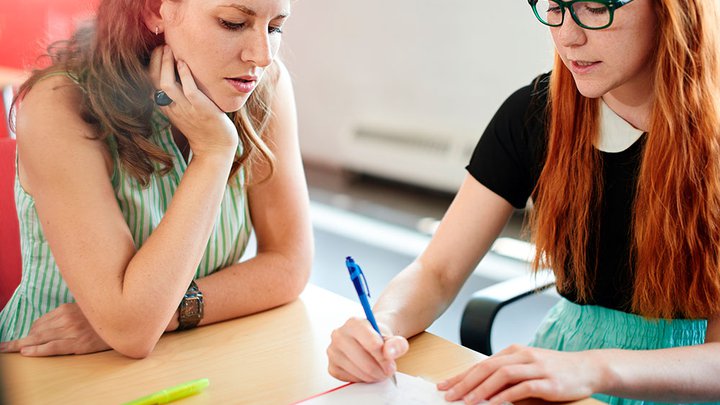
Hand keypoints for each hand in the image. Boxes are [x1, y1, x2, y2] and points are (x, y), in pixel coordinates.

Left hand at [0, 303, 109, 355]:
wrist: (125, 322)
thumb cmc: (104, 318)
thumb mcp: (85, 310)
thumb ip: (69, 314)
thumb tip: (52, 324)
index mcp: (67, 308)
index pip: (41, 321)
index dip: (30, 332)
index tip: (21, 339)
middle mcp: (67, 318)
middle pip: (37, 330)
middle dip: (19, 340)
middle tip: (3, 347)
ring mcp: (72, 330)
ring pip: (40, 338)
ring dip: (22, 345)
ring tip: (7, 350)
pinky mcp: (77, 343)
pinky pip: (51, 347)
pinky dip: (36, 350)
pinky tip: (25, 352)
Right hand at [149, 45, 238, 157]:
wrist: (216, 149)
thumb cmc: (203, 128)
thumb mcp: (185, 112)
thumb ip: (178, 98)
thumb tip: (177, 77)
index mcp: (167, 108)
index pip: (151, 83)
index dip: (152, 65)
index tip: (159, 51)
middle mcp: (173, 108)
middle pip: (155, 81)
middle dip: (157, 61)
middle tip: (164, 46)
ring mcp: (186, 109)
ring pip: (166, 84)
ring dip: (166, 64)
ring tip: (171, 49)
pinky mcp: (201, 109)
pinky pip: (188, 90)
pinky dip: (185, 75)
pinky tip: (184, 63)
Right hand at [327, 317, 408, 381]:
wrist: (368, 340)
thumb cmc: (378, 338)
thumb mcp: (392, 338)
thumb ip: (396, 344)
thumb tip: (389, 352)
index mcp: (354, 323)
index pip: (373, 344)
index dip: (385, 358)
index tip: (391, 363)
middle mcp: (339, 335)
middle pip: (365, 361)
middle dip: (380, 370)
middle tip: (388, 371)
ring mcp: (333, 351)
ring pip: (358, 372)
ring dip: (373, 376)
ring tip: (379, 371)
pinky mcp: (332, 366)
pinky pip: (350, 379)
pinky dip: (362, 379)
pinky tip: (366, 372)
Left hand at [437, 345, 603, 404]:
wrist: (588, 368)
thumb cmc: (555, 370)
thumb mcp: (528, 368)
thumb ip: (507, 376)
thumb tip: (480, 390)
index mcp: (514, 351)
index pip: (481, 364)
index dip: (461, 375)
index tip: (445, 386)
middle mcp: (523, 356)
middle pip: (487, 367)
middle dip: (465, 382)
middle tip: (449, 395)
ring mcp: (536, 367)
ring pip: (502, 375)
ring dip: (481, 389)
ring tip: (467, 401)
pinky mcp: (548, 381)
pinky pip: (522, 388)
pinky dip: (505, 396)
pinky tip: (492, 404)